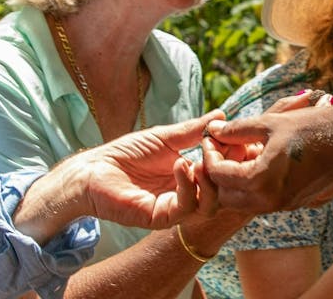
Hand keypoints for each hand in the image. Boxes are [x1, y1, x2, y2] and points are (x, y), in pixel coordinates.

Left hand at [76, 113, 218, 228]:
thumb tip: (221, 115)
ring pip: (209, 205)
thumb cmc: (126, 153)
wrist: (94, 170)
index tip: (238, 138)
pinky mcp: (161, 218)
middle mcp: (186, 194)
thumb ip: (193, 130)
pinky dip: (188, 185)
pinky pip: (185, 207)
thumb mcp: (165, 137)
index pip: (221, 172)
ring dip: (210, 180)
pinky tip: (180, 164)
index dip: (232, 158)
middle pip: (222, 192)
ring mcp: (175, 208)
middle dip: (226, 170)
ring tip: (201, 158)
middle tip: (225, 148)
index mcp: (190, 176)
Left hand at [202, 96, 332, 213]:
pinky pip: (260, 200)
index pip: (218, 173)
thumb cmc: (313, 127)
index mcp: (261, 181)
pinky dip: (250, 185)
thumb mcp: (270, 123)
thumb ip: (237, 130)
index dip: (209, 153)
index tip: (211, 135)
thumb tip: (214, 130)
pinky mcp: (292, 204)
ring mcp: (281, 205)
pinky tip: (257, 160)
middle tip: (219, 147)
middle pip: (225, 195)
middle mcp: (269, 201)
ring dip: (234, 180)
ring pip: (241, 201)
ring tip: (237, 152)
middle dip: (217, 172)